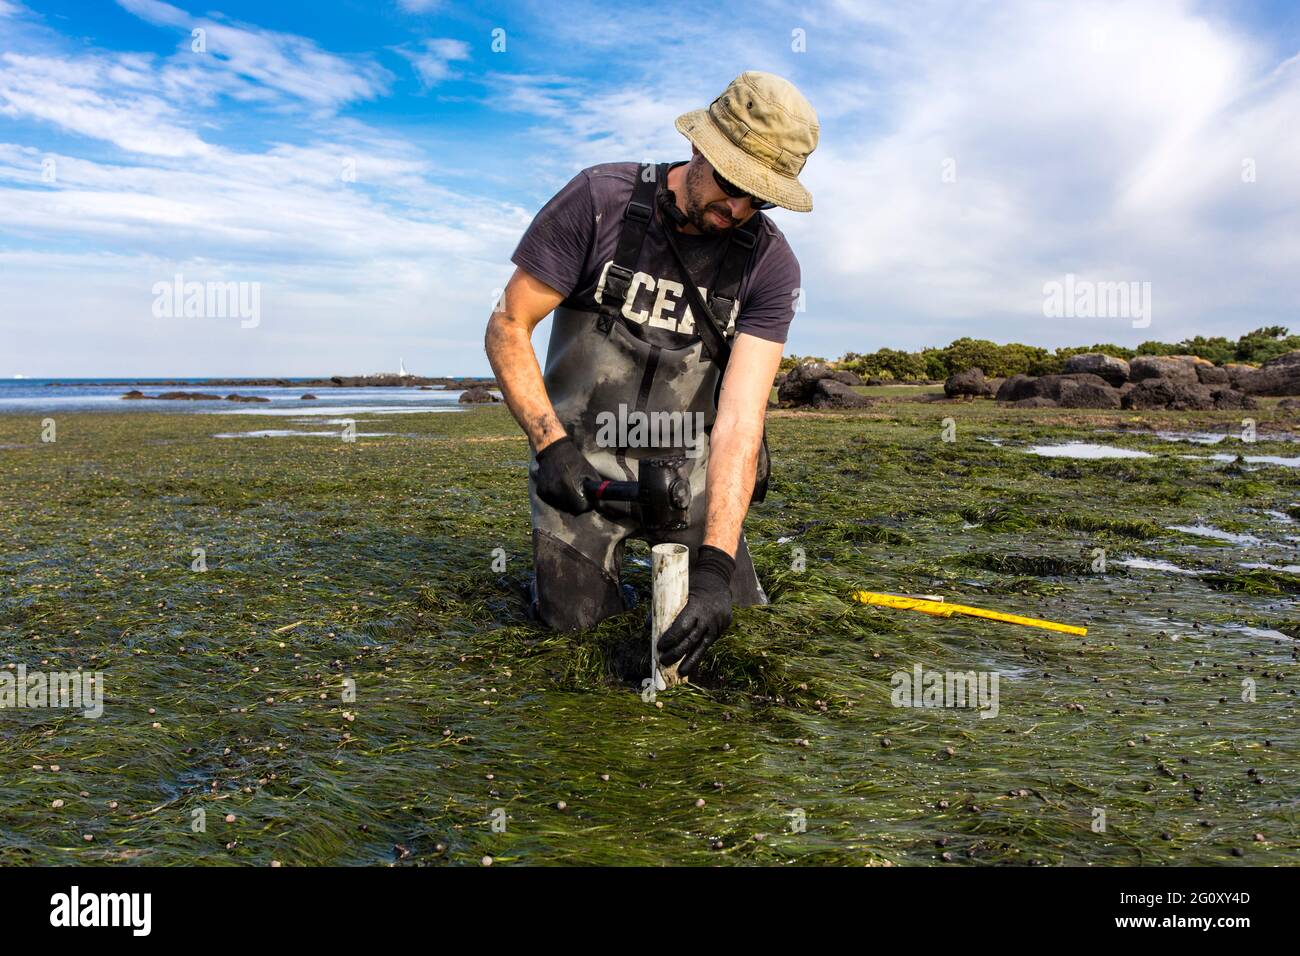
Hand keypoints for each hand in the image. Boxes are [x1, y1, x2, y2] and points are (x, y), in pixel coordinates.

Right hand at [534, 436, 599, 514]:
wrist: (554, 451)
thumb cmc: (574, 461)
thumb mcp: (589, 473)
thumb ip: (593, 490)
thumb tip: (598, 503)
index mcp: (569, 486)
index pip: (581, 508)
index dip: (586, 505)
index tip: (587, 500)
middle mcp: (556, 491)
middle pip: (571, 510)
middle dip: (576, 505)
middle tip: (578, 495)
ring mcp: (547, 492)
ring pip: (561, 507)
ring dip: (566, 502)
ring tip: (568, 489)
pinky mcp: (541, 492)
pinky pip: (552, 502)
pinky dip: (557, 498)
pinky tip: (559, 487)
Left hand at [656, 546, 734, 676]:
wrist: (718, 579)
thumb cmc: (692, 584)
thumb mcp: (677, 590)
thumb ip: (663, 607)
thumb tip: (647, 627)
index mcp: (697, 605)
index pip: (683, 626)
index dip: (671, 638)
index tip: (659, 647)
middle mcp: (709, 617)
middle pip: (691, 639)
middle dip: (677, 652)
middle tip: (663, 661)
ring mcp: (718, 624)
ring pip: (702, 645)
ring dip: (690, 660)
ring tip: (680, 672)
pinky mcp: (722, 629)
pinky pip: (708, 644)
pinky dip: (699, 655)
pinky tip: (691, 665)